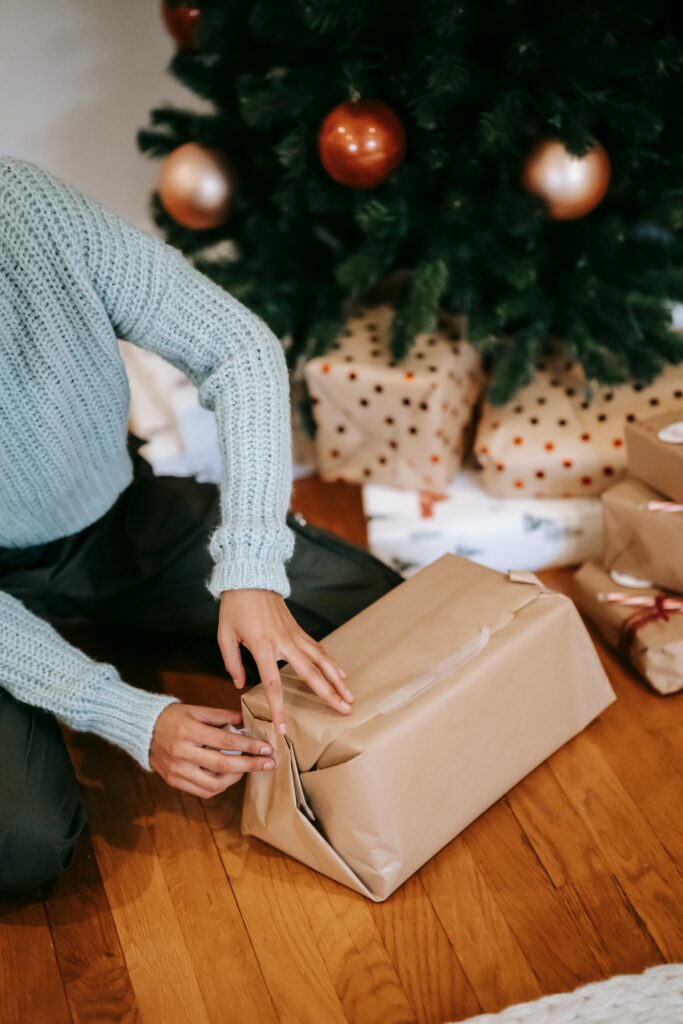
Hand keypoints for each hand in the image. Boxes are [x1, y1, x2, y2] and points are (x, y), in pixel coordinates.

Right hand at [149, 703, 274, 797]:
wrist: (142, 730)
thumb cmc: (173, 717)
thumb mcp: (197, 710)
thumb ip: (223, 716)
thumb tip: (247, 721)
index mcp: (190, 731)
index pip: (226, 742)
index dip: (249, 746)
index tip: (266, 748)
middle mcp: (183, 753)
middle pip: (223, 765)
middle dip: (250, 765)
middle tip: (269, 763)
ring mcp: (178, 770)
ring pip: (214, 783)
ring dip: (236, 778)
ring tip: (248, 769)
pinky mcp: (174, 781)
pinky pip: (202, 791)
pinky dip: (220, 786)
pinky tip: (230, 777)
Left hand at [218, 589, 352, 734]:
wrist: (250, 577)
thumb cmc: (235, 607)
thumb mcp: (225, 635)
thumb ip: (232, 662)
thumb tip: (240, 684)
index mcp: (262, 647)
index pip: (273, 684)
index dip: (278, 708)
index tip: (283, 728)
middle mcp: (284, 642)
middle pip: (311, 673)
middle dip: (328, 694)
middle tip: (344, 710)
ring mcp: (294, 635)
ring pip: (322, 660)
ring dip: (337, 679)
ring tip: (349, 696)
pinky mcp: (298, 630)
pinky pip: (318, 648)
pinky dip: (331, 662)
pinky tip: (341, 674)